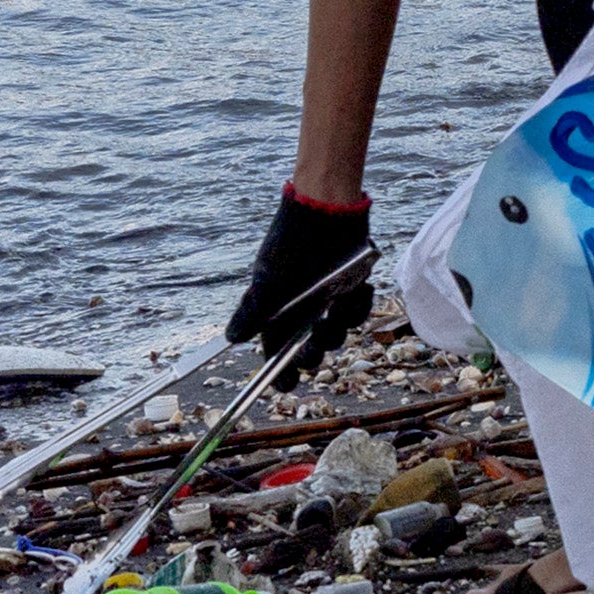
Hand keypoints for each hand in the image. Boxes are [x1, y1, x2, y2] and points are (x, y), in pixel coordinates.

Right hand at [229, 187, 376, 373]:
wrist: (324, 208)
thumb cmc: (290, 242)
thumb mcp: (268, 279)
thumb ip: (253, 310)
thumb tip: (232, 338)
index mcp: (278, 313)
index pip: (276, 352)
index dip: (280, 372)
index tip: (285, 385)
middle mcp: (303, 312)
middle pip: (308, 349)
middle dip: (311, 354)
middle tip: (312, 349)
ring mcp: (328, 302)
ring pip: (336, 333)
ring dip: (337, 328)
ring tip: (336, 310)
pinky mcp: (351, 289)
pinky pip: (358, 311)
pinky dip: (361, 305)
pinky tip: (361, 289)